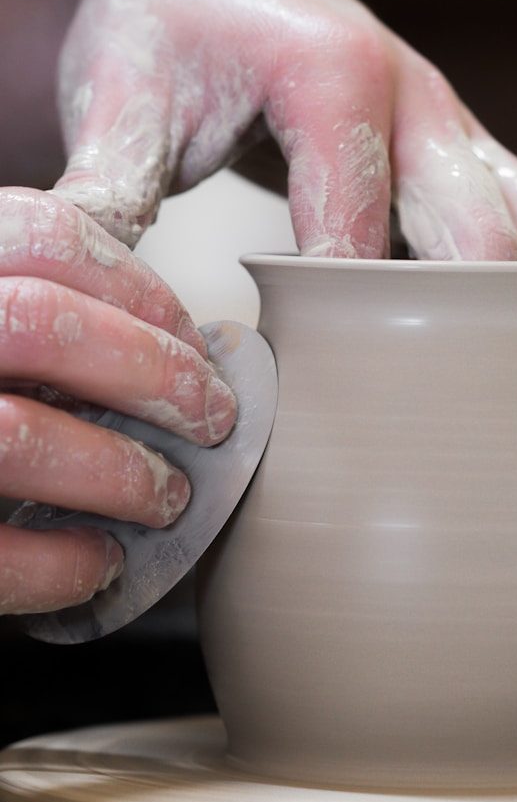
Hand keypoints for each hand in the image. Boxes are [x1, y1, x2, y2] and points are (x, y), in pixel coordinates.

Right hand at [0, 187, 236, 614]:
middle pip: (42, 324)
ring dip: (119, 474)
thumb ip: (36, 300)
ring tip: (167, 497)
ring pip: (14, 437)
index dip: (140, 289)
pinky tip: (98, 564)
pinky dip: (57, 565)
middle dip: (155, 374)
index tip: (192, 339)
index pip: (42, 236)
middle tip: (212, 419)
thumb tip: (174, 339)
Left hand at [53, 0, 516, 361]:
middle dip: (483, 323)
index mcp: (332, 79)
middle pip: (480, 229)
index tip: (345, 398)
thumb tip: (89, 302)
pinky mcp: (470, 155)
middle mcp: (418, 100)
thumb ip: (106, 195)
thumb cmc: (165, 34)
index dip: (353, 317)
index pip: (355, 225)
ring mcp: (456, 130)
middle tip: (490, 416)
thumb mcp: (121, 104)